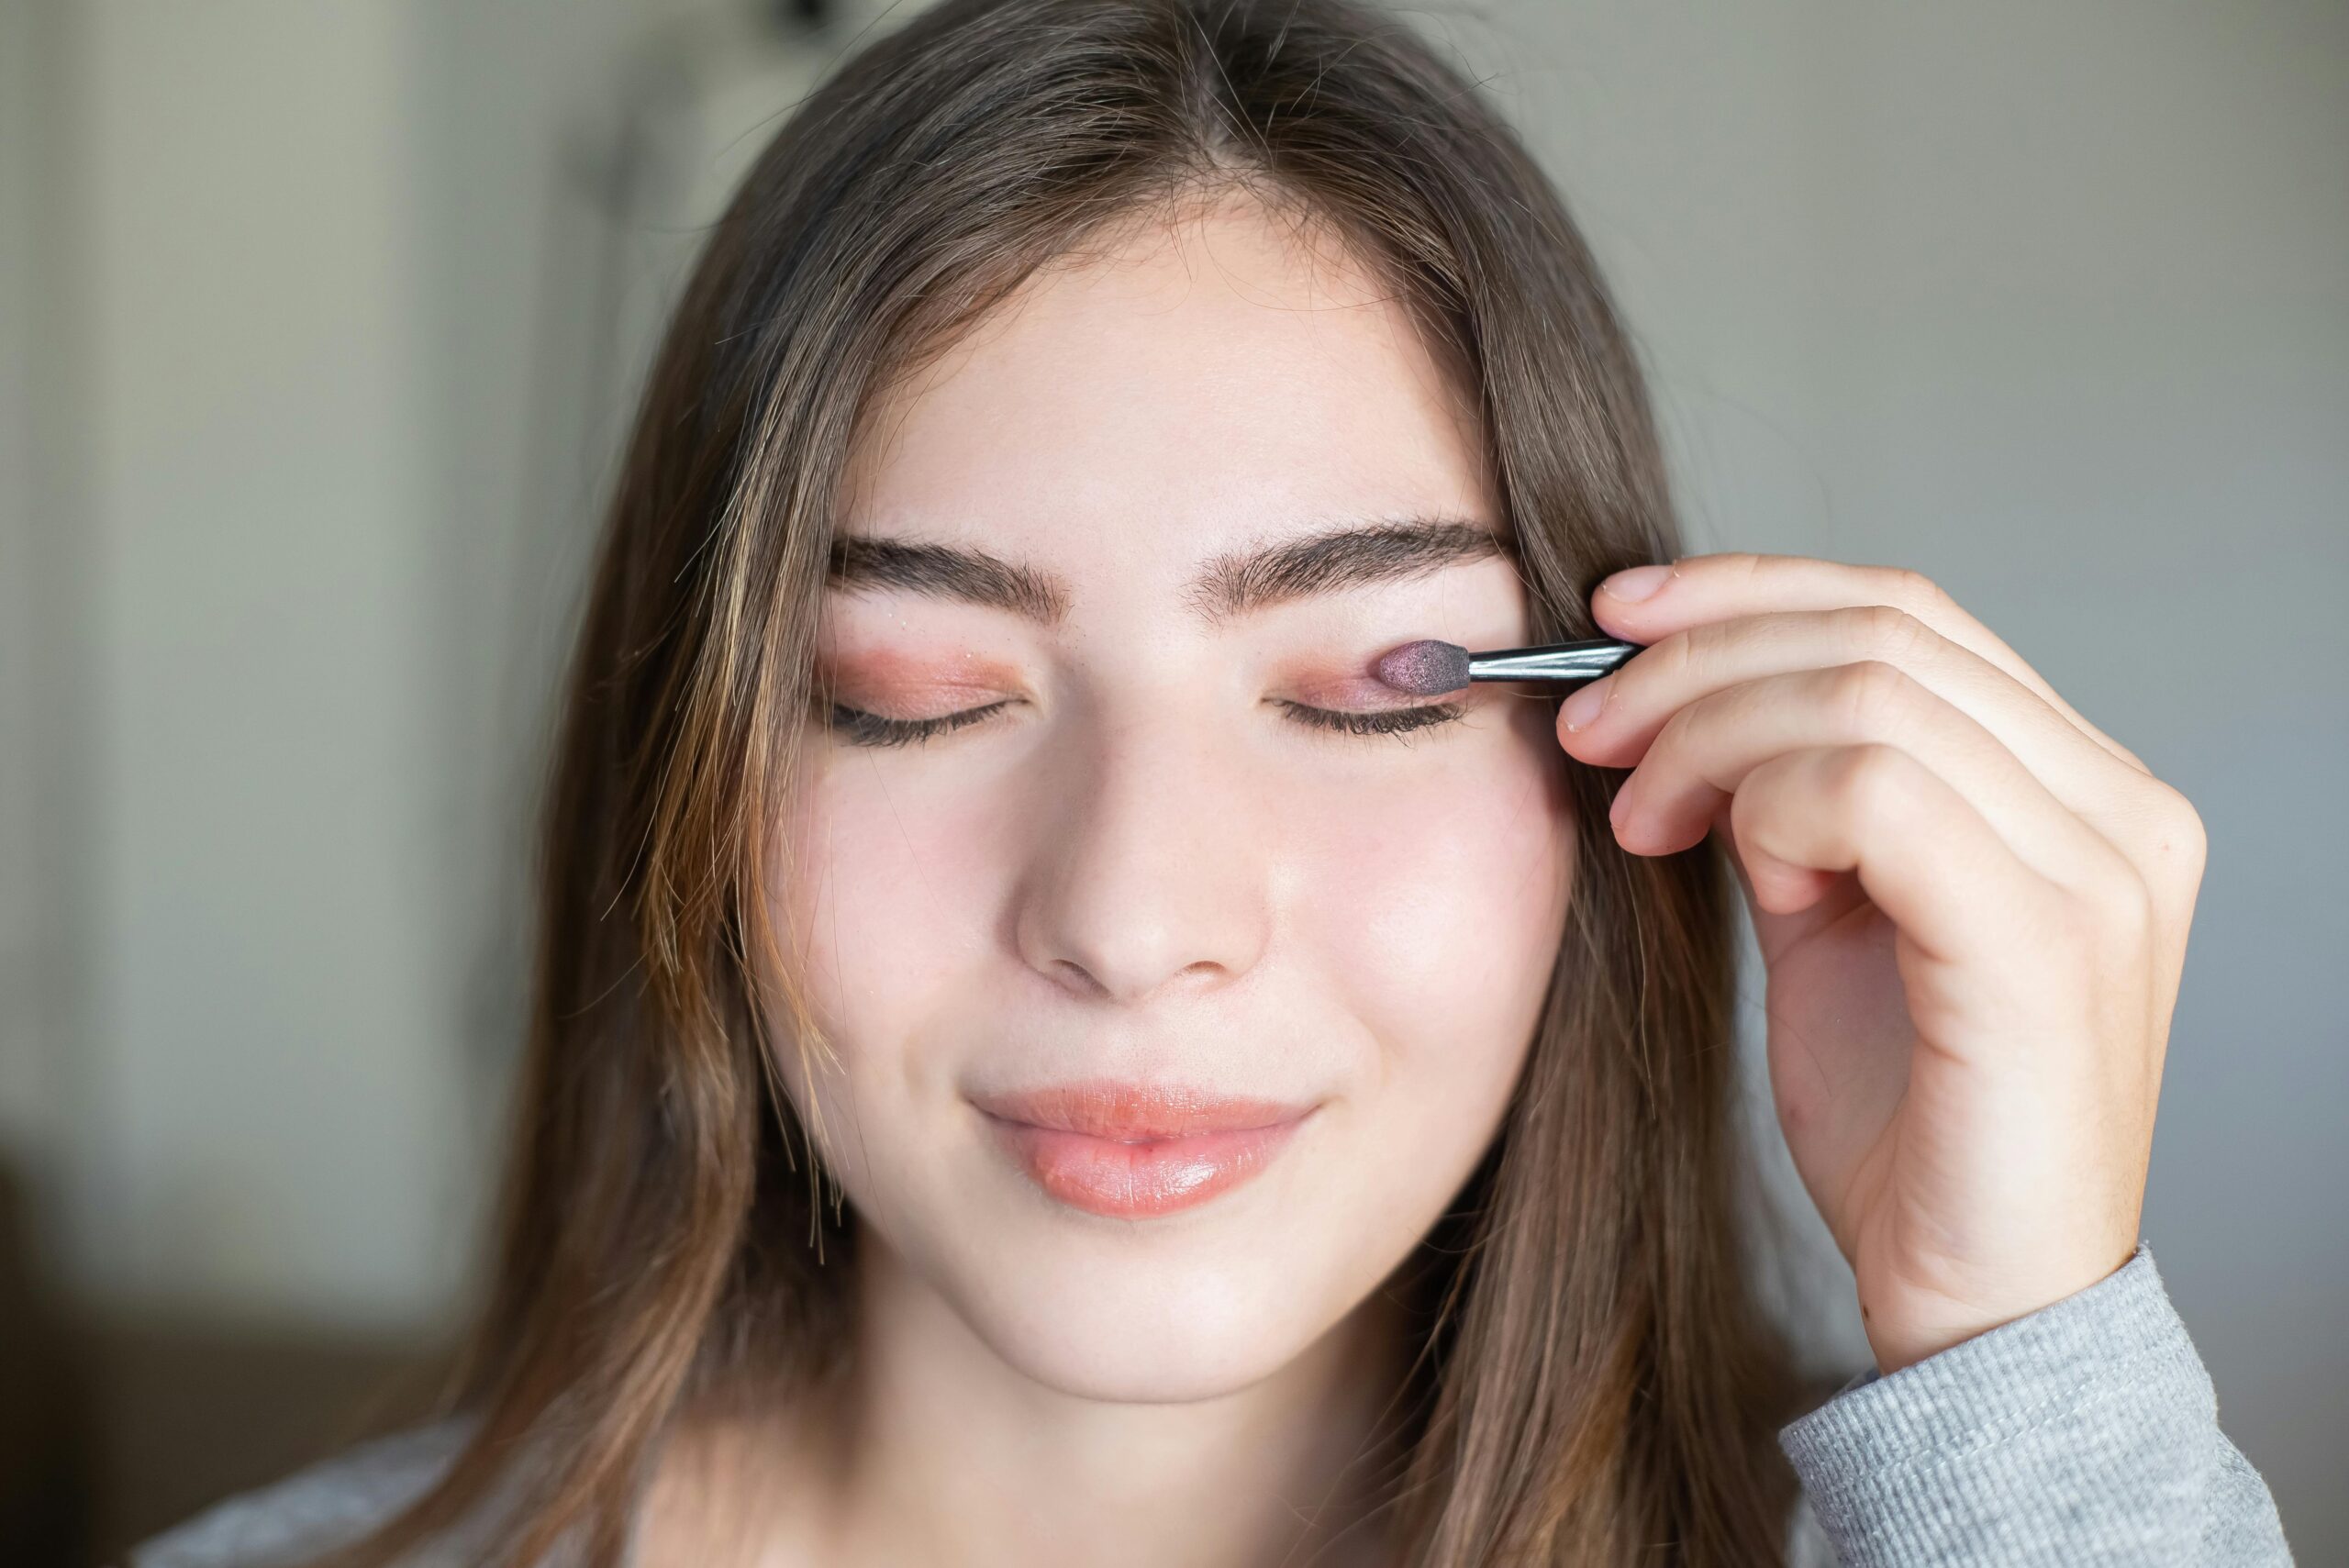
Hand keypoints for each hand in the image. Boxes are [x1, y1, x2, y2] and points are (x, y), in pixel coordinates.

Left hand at [1555, 553, 2206, 1373]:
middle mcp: (2120, 811)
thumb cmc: (1908, 1127)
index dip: (1752, 591)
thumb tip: (1692, 699)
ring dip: (1708, 729)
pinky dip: (1761, 799)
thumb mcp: (1838, 927)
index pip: (1912, 615)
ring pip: (1866, 695)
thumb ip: (1798, 805)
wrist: (1975, 1301)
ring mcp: (2103, 871)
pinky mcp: (2047, 941)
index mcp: (2083, 790)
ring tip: (1633, 808)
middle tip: (1590, 723)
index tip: (1619, 616)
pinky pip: (1875, 790)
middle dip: (1701, 659)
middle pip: (1883, 634)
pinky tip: (1712, 853)